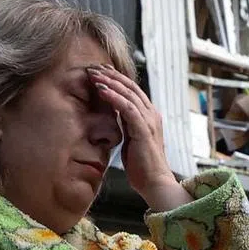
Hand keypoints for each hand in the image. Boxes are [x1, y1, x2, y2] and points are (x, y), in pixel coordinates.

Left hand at [87, 65, 191, 210]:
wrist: (155, 182)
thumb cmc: (142, 165)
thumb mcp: (132, 139)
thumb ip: (126, 125)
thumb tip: (114, 115)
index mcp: (149, 116)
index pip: (132, 90)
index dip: (116, 79)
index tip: (99, 72)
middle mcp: (151, 114)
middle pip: (130, 87)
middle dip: (111, 75)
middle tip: (93, 67)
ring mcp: (149, 121)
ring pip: (129, 94)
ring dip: (110, 83)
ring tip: (93, 75)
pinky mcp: (144, 130)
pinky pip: (127, 108)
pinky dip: (114, 97)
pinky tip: (101, 90)